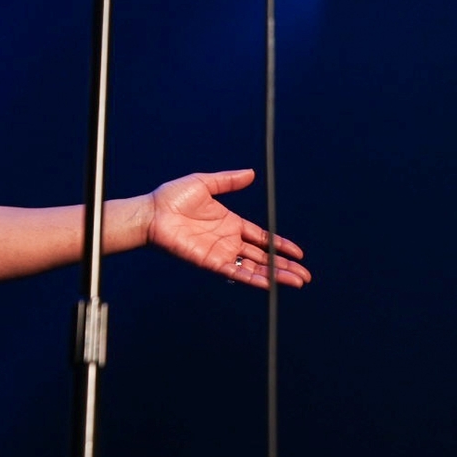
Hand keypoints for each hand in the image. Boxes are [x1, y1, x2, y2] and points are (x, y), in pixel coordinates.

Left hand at [146, 169, 310, 288]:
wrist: (151, 213)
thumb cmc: (171, 198)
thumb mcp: (204, 184)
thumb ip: (228, 181)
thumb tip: (251, 173)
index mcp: (230, 223)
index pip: (261, 237)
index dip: (280, 245)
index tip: (299, 253)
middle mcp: (228, 240)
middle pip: (262, 256)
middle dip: (284, 265)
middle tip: (305, 275)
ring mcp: (220, 253)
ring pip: (253, 268)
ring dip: (275, 275)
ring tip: (297, 281)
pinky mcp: (210, 262)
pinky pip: (236, 273)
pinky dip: (253, 279)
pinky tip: (270, 283)